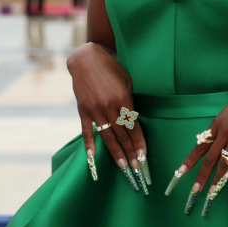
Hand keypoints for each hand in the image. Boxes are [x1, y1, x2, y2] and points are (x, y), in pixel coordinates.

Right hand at [67, 43, 146, 179]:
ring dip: (115, 153)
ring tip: (123, 166)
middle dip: (131, 152)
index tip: (144, 155)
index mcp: (123, 99)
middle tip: (136, 167)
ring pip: (107, 136)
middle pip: (122, 134)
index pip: (133, 126)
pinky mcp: (83, 110)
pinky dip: (90, 143)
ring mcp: (95, 109)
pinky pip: (87, 129)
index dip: (139, 142)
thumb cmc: (111, 68)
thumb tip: (133, 117)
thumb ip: (129, 100)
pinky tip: (93, 156)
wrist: (86, 59)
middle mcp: (109, 106)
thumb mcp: (127, 80)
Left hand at [175, 70, 227, 205]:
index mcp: (216, 125)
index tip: (180, 173)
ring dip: (217, 178)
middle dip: (201, 175)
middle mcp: (224, 131)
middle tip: (195, 190)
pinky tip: (227, 179)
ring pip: (224, 160)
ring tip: (212, 191)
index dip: (190, 161)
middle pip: (209, 157)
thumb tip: (215, 144)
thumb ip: (222, 129)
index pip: (200, 146)